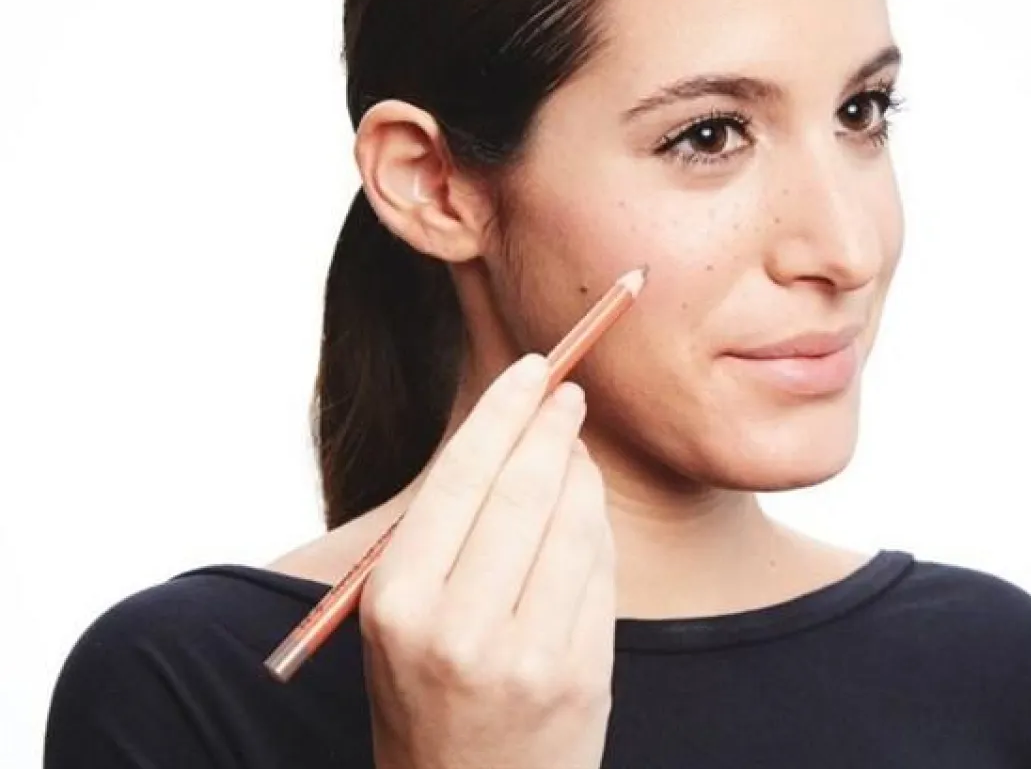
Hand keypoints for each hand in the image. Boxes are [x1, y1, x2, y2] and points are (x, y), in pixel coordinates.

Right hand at [360, 354, 615, 768]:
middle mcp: (455, 628)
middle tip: (567, 394)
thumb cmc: (426, 695)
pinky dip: (598, 527)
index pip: (460, 476)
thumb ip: (444, 530)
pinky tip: (586, 512)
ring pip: (572, 522)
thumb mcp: (400, 617)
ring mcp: (525, 655)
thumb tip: (512, 433)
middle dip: (551, 427)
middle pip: (522, 489)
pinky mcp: (580, 675)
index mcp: (395, 601)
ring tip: (574, 452)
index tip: (530, 371)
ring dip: (581, 473)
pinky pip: (600, 571)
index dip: (503, 412)